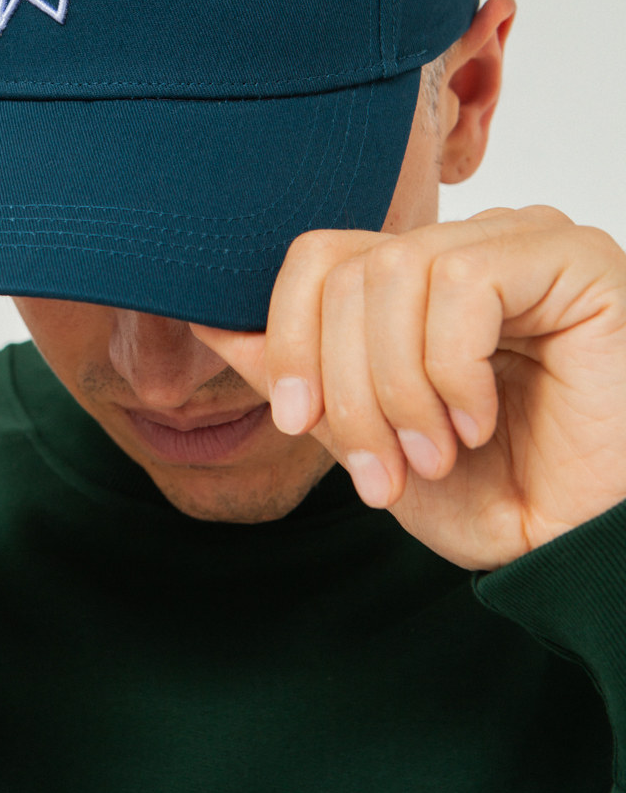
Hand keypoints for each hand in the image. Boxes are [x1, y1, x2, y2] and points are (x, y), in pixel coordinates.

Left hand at [194, 207, 625, 569]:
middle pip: (349, 270)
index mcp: (419, 278)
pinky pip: (466, 283)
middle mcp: (468, 245)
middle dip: (345, 385)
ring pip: (396, 271)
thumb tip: (208, 320)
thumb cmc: (497, 494)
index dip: (287, 335)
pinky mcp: (572, 259)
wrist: (584, 551)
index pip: (317, 255)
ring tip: (434, 454)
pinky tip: (478, 422)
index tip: (294, 418)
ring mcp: (522, 242)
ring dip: (397, 386)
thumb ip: (299, 376)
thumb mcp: (367, 437)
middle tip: (381, 469)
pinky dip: (452, 370)